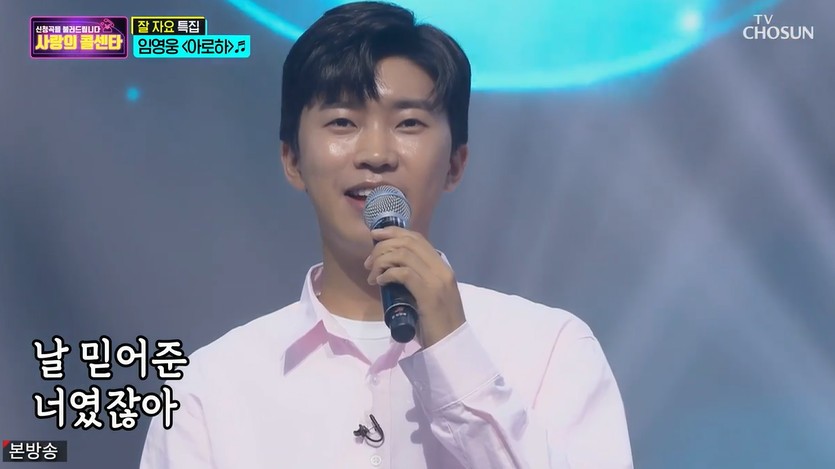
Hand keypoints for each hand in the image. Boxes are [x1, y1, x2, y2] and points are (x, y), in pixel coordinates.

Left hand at [364, 227, 465, 347]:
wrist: (451, 346)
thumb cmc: (437, 325)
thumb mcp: (428, 297)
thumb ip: (417, 282)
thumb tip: (391, 272)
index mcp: (443, 268)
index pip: (418, 239)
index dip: (394, 232)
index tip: (375, 235)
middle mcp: (442, 269)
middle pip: (408, 243)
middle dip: (383, 246)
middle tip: (369, 263)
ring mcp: (437, 281)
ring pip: (403, 255)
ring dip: (382, 261)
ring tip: (372, 275)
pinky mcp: (429, 294)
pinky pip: (403, 273)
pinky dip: (388, 274)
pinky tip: (380, 282)